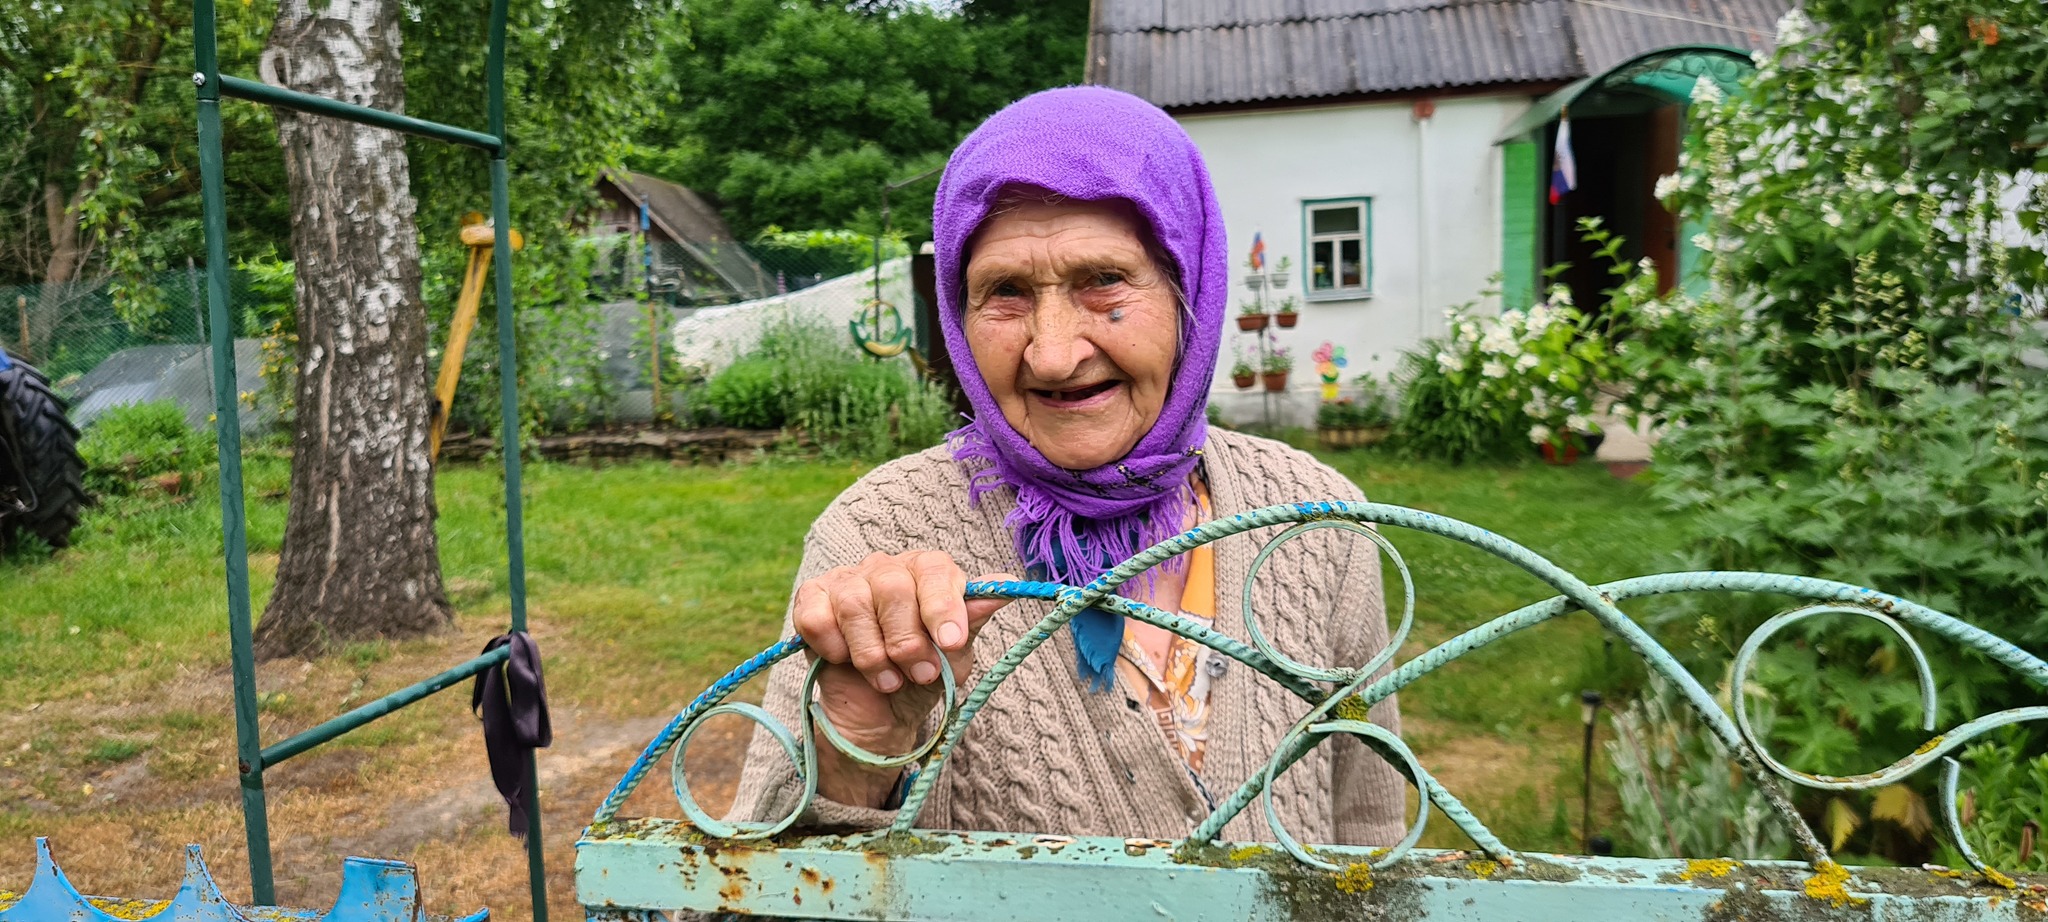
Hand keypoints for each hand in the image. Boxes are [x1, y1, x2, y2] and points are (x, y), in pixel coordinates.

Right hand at [793, 551, 1013, 807]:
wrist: (882, 713)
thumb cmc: (923, 675)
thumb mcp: (955, 655)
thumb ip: (972, 619)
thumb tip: (1007, 585)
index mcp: (927, 571)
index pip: (935, 570)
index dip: (942, 606)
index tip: (950, 643)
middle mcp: (886, 568)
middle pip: (892, 586)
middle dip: (908, 640)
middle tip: (921, 674)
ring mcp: (846, 581)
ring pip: (854, 604)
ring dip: (873, 654)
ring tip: (888, 681)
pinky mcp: (811, 601)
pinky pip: (816, 617)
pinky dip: (834, 647)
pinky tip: (846, 662)